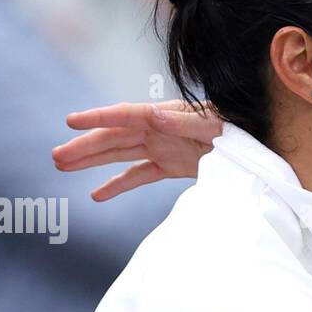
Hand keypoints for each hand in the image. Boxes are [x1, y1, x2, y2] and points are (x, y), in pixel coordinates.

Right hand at [53, 100, 221, 200]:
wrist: (255, 145)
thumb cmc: (237, 129)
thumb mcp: (215, 125)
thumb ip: (185, 121)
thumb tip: (152, 115)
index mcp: (164, 115)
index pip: (124, 116)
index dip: (97, 118)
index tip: (70, 121)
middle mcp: (157, 129)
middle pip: (114, 138)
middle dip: (85, 147)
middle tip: (56, 157)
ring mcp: (161, 148)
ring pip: (119, 155)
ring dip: (91, 161)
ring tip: (62, 167)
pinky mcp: (169, 166)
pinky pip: (138, 176)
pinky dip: (118, 185)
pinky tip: (97, 195)